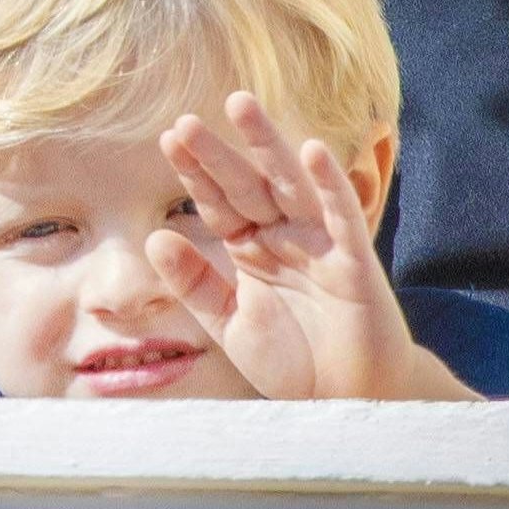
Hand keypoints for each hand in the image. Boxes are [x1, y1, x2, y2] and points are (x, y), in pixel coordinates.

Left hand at [150, 93, 471, 400]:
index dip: (195, 172)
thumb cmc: (293, 360)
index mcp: (251, 248)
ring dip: (267, 147)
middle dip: (219, 153)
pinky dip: (330, 183)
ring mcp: (320, 244)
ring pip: (291, 186)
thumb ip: (194, 283)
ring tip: (242, 106)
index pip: (218, 201)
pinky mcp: (355, 262)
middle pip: (247, 185)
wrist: (346, 402)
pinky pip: (342, 216)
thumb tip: (154, 237)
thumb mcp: (228, 323)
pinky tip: (313, 150)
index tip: (169, 138)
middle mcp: (284, 237)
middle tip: (186, 120)